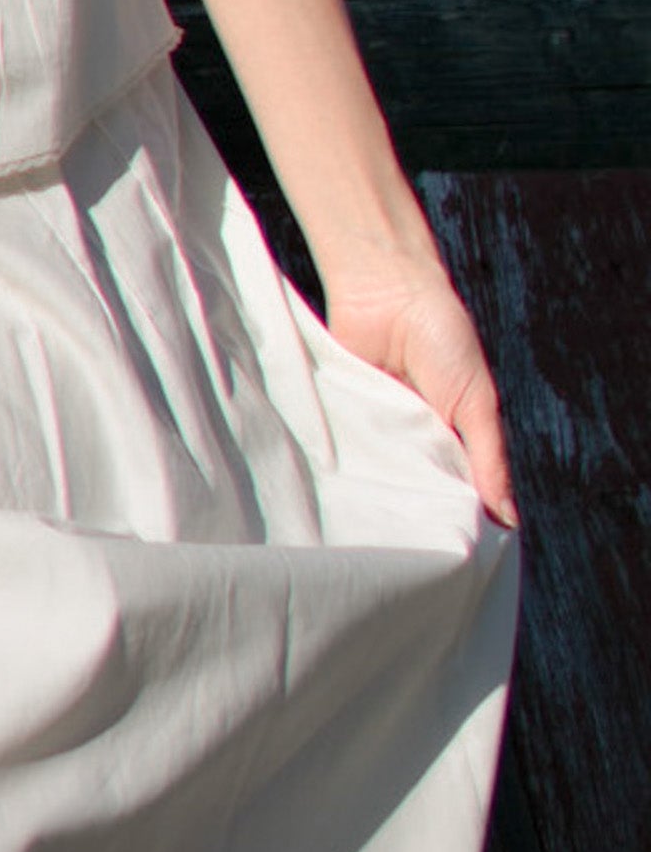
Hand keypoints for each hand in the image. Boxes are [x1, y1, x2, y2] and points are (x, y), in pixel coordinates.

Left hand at [325, 250, 518, 529]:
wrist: (387, 289)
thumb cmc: (442, 337)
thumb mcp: (476, 402)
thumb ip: (489, 459)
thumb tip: (508, 521)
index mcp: (451, 439)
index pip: (454, 494)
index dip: (454, 523)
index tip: (451, 561)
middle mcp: (413, 439)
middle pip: (413, 491)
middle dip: (413, 518)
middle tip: (410, 556)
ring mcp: (376, 430)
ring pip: (378, 479)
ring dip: (377, 497)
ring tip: (376, 536)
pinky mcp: (342, 416)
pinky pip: (344, 452)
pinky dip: (346, 471)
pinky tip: (345, 499)